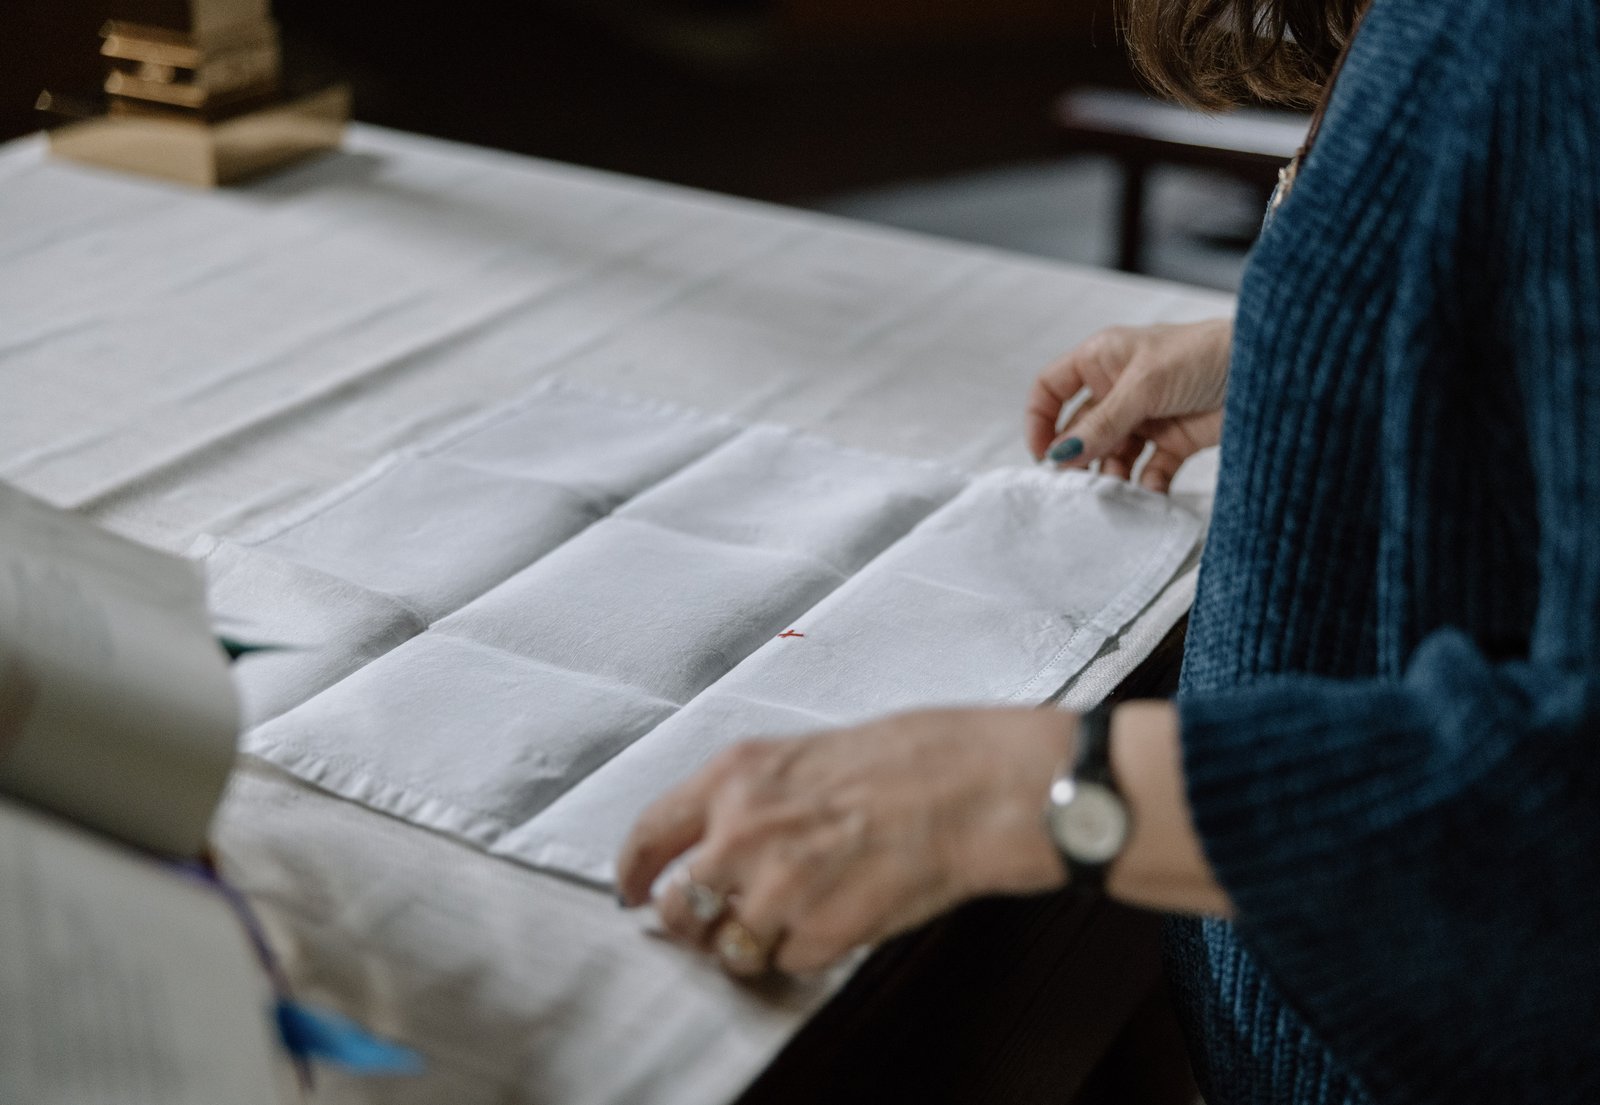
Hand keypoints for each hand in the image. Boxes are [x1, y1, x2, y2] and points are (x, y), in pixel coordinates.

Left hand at [616, 709, 1072, 975]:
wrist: (969, 787)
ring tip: (801, 910)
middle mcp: (741, 834)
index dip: (632, 873)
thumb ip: (745, 798)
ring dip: (755, 942)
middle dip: (693, 923)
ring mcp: (777, 889)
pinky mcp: (818, 933)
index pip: (648, 835)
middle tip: (718, 921)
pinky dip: (808, 949)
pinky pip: (788, 962)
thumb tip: (709, 843)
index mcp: (733, 778)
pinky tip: (840, 911)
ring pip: (730, 948)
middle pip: (677, 909)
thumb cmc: (902, 760)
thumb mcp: (802, 754)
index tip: (631, 891)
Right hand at [1025, 318, 1232, 491]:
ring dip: (1111, 475)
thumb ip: (1102, 423)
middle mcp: (1120, 387)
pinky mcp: (1176, 440)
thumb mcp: (1144, 385)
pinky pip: (1149, 470)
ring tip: (1116, 494)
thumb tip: (1060, 455)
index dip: (1040, 419)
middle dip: (1078, 456)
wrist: (1273, 371)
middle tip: (1078, 485)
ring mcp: (1147, 416)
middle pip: (1080, 428)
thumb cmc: (1205, 354)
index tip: (1043, 454)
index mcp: (1104, 358)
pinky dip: (1146, 486)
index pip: (1052, 388)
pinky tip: (1149, 497)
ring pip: (1113, 454)